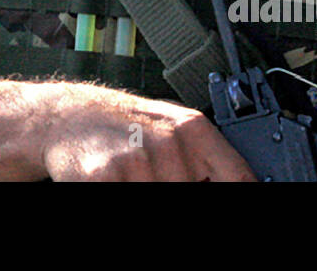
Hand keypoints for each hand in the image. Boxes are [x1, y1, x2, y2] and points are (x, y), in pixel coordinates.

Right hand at [38, 83, 255, 181]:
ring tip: (132, 176)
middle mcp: (169, 142)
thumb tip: (241, 184)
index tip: (248, 199)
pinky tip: (117, 180)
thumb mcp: (174, 132)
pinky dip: (122, 194)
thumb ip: (206, 160)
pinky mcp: (105, 177)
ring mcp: (137, 160)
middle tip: (154, 178)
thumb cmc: (125, 127)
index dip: (241, 194)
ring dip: (145, 192)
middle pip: (193, 195)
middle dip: (177, 192)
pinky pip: (125, 200)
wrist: (68, 116)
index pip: (239, 178)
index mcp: (194, 129)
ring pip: (160, 200)